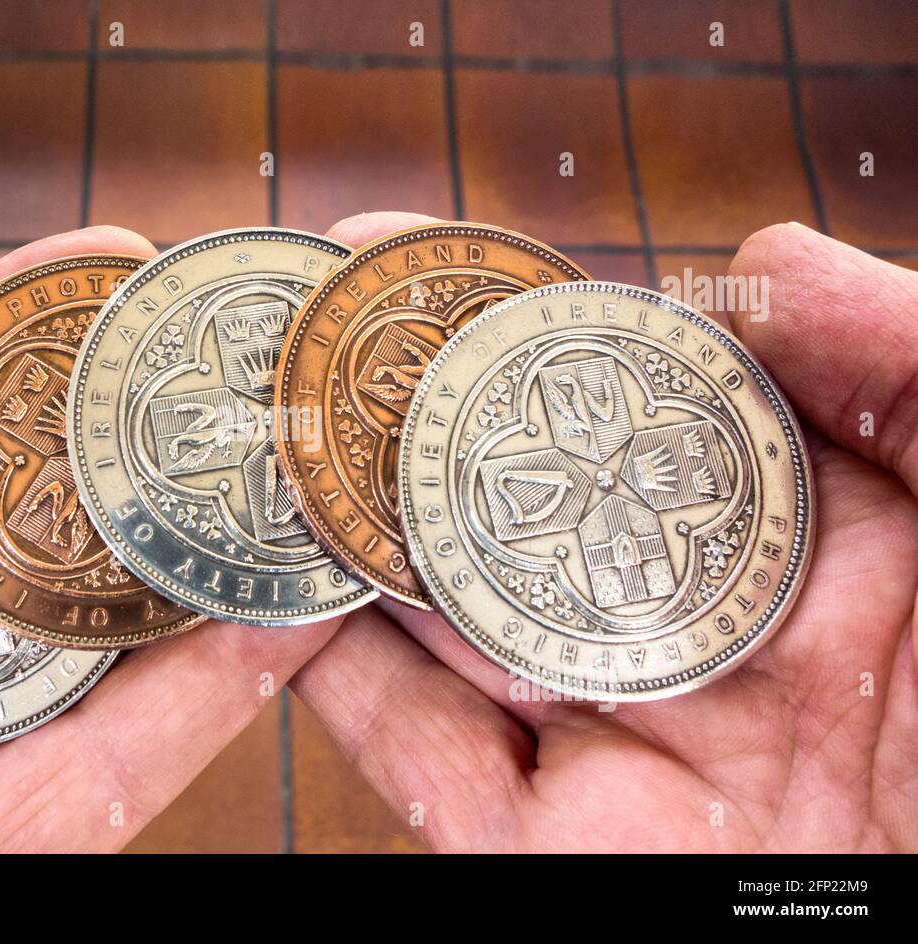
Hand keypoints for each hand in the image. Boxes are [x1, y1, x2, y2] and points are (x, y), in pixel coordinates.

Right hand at [291, 213, 917, 851]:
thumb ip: (911, 366)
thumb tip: (756, 260)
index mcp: (810, 547)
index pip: (628, 407)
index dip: (515, 321)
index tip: (406, 247)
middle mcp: (692, 636)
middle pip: (509, 509)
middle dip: (393, 417)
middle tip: (287, 331)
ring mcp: (617, 748)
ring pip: (443, 628)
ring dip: (346, 537)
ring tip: (254, 440)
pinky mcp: (554, 857)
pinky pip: (422, 765)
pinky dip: (337, 685)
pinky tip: (277, 592)